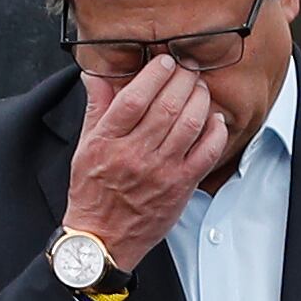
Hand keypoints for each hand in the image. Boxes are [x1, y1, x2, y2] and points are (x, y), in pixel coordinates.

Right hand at [61, 58, 228, 269]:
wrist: (103, 239)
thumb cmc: (92, 193)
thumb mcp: (84, 147)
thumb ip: (95, 108)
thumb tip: (94, 75)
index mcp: (107, 142)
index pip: (134, 98)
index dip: (155, 73)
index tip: (164, 61)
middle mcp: (134, 155)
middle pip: (167, 105)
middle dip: (183, 79)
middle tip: (188, 68)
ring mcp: (161, 171)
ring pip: (190, 123)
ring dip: (201, 99)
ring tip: (200, 88)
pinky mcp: (181, 186)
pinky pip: (207, 152)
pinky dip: (216, 131)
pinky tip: (214, 120)